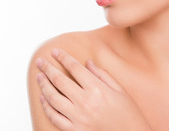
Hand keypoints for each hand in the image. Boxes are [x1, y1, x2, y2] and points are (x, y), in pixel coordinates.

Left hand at [35, 48, 152, 130]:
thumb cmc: (129, 114)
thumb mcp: (120, 90)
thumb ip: (101, 74)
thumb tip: (86, 62)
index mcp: (97, 89)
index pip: (74, 68)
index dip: (63, 57)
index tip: (55, 51)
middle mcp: (85, 102)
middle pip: (59, 80)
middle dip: (47, 68)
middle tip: (40, 61)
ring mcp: (78, 118)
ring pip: (53, 98)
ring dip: (43, 85)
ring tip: (39, 76)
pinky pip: (54, 117)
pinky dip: (46, 107)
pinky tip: (43, 98)